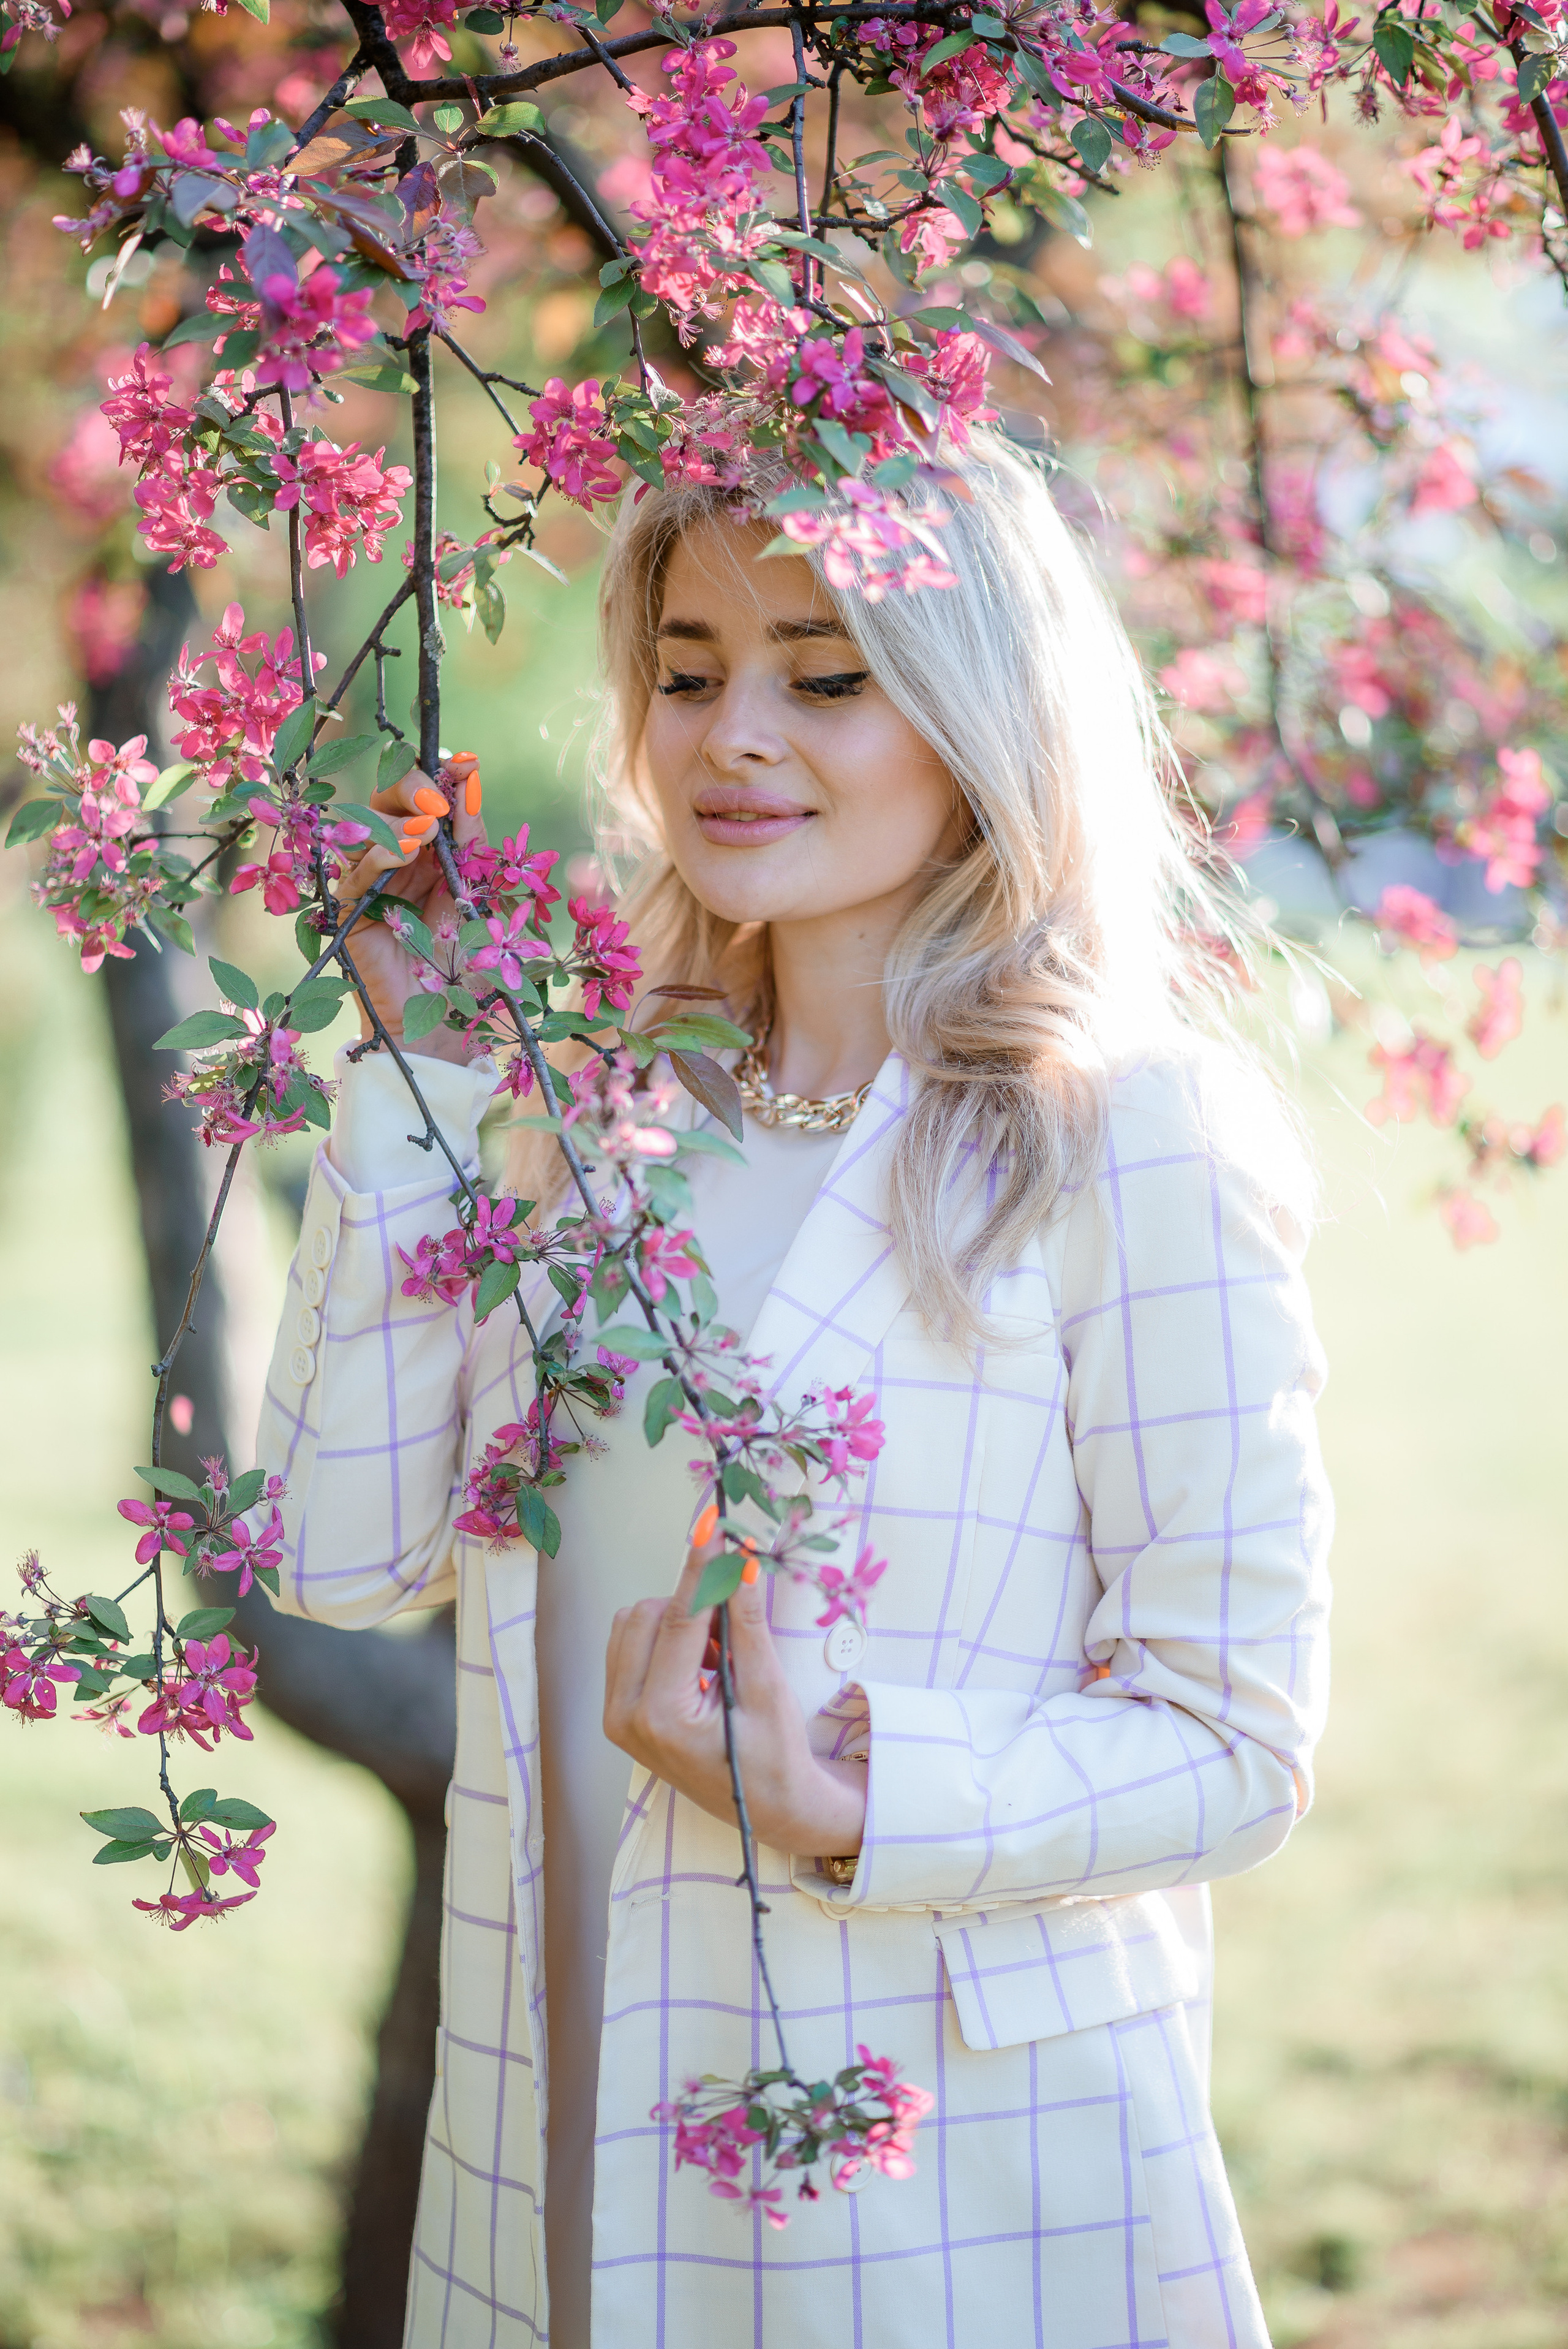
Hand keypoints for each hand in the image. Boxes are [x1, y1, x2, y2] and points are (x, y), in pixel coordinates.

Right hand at [332, 752, 486, 1063]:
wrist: (448, 1020)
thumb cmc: (468, 961)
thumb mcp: (481, 891)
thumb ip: (474, 842)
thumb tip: (470, 782)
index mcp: (430, 850)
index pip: (423, 796)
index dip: (440, 775)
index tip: (467, 765)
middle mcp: (395, 860)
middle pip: (385, 800)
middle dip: (412, 788)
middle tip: (440, 801)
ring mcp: (370, 884)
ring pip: (362, 827)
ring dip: (396, 819)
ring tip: (428, 830)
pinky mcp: (351, 912)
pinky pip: (354, 873)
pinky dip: (379, 854)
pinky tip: (406, 850)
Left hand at [603, 1519, 866, 1859]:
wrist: (770, 1809)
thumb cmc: (776, 1757)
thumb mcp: (768, 1689)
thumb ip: (747, 1624)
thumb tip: (739, 1564)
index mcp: (662, 1716)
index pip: (680, 1620)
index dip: (701, 1569)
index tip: (712, 1526)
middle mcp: (626, 1716)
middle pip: (648, 1615)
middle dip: (693, 1605)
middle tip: (734, 1626)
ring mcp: (617, 1717)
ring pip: (633, 1625)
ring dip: (677, 1620)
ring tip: (719, 1655)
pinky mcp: (619, 1713)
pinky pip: (630, 1646)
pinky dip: (665, 1638)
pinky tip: (701, 1664)